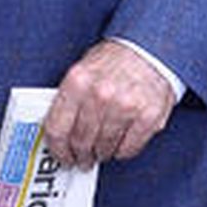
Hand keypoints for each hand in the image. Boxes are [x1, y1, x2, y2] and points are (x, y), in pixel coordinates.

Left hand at [44, 40, 175, 168]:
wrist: (150, 48)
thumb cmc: (115, 60)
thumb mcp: (83, 70)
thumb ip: (69, 101)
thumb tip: (57, 132)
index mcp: (78, 81)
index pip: (57, 128)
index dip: (57, 149)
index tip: (61, 156)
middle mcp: (100, 94)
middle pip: (80, 142)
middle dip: (80, 155)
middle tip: (82, 158)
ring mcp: (125, 107)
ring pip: (104, 149)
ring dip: (101, 153)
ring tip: (102, 148)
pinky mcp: (147, 117)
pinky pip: (128, 149)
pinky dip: (122, 150)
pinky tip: (120, 141)